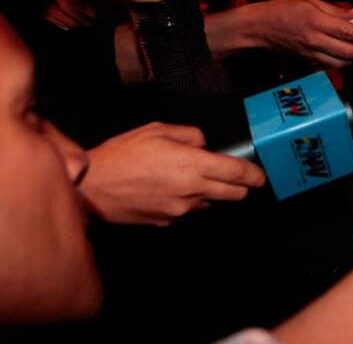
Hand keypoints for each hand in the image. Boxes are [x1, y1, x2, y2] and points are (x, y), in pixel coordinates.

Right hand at [79, 122, 265, 225]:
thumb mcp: (158, 130)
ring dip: (209, 192)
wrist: (90, 187)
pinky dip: (186, 201)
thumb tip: (204, 145)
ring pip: (210, 203)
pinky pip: (187, 211)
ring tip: (187, 177)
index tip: (261, 176)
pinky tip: (167, 189)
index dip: (254, 175)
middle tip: (235, 177)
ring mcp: (180, 210)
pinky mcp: (166, 222)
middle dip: (239, 186)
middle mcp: (191, 191)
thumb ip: (190, 135)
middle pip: (233, 194)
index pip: (237, 174)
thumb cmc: (122, 154)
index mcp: (192, 165)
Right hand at [238, 0, 352, 66]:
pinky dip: (342, 63)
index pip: (348, 32)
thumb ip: (335, 10)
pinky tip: (350, 59)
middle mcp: (315, 40)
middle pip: (348, 53)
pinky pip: (329, 65)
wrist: (259, 28)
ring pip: (340, 63)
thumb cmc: (282, 11)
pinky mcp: (307, 61)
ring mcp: (310, 53)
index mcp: (317, 21)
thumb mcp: (310, 2)